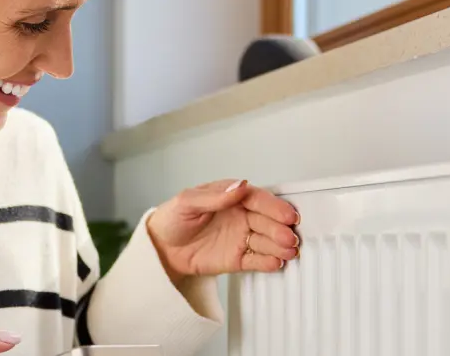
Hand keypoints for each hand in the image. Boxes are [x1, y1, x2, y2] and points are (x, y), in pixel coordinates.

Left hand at [146, 179, 300, 281]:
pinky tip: (276, 263)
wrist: (160, 248)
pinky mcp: (237, 258)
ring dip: (279, 246)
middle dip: (280, 229)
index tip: (286, 215)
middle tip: (289, 237)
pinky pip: (256, 260)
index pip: (257, 199)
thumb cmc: (172, 219)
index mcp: (231, 197)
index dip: (274, 207)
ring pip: (266, 241)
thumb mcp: (187, 202)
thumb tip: (240, 186)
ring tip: (288, 252)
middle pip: (266, 221)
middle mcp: (241, 216)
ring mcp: (241, 237)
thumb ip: (214, 197)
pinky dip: (267, 262)